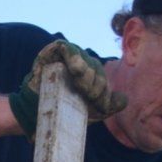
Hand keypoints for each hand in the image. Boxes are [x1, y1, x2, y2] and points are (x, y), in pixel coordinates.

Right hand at [10, 39, 124, 136]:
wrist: (37, 113)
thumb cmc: (64, 111)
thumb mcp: (90, 111)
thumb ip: (108, 104)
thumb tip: (124, 99)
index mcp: (90, 76)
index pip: (102, 79)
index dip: (103, 92)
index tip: (101, 106)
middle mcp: (80, 65)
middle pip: (95, 69)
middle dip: (95, 85)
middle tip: (89, 96)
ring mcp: (66, 58)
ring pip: (83, 59)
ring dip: (85, 73)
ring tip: (82, 86)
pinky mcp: (52, 53)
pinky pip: (64, 48)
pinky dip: (71, 55)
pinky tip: (73, 66)